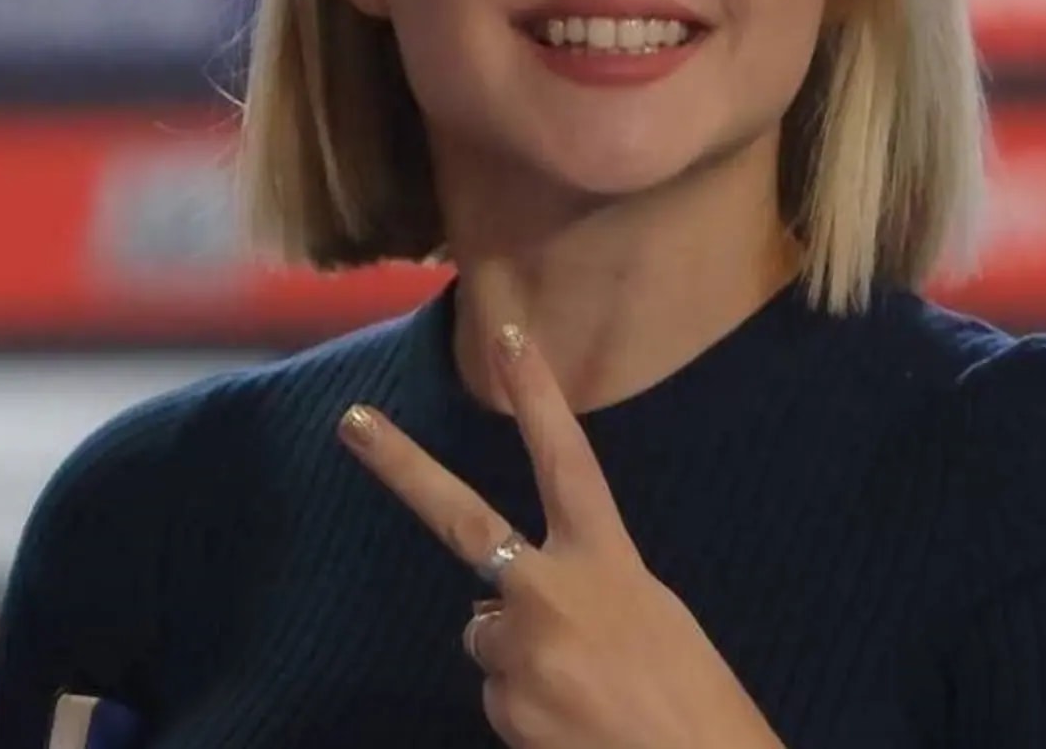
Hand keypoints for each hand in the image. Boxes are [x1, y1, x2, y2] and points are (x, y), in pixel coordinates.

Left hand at [337, 322, 782, 748]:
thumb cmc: (694, 697)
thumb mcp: (652, 616)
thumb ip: (581, 589)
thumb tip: (502, 602)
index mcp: (605, 558)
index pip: (566, 458)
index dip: (537, 394)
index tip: (507, 335)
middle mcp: (550, 590)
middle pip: (462, 520)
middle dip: (402, 467)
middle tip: (351, 422)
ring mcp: (519, 649)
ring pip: (488, 635)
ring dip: (519, 654)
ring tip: (582, 691)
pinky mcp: (501, 706)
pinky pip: (499, 689)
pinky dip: (526, 703)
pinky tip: (572, 723)